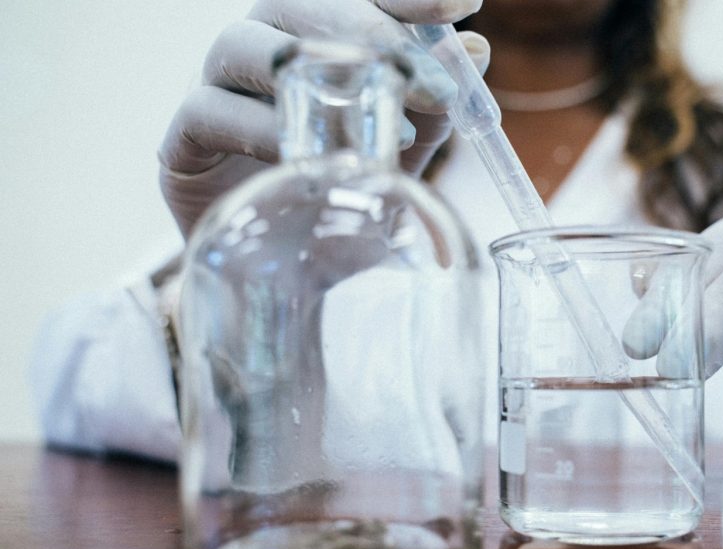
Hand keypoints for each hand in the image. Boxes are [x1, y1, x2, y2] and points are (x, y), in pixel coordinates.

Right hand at [158, 0, 487, 235]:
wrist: (289, 280)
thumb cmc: (342, 202)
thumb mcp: (402, 157)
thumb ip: (432, 107)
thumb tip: (473, 50)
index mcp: (315, 42)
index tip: (466, 5)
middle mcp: (263, 52)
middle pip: (295, 3)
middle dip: (364, 27)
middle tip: (422, 72)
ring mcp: (215, 90)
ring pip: (240, 43)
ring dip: (308, 68)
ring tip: (373, 107)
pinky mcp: (182, 141)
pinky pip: (208, 113)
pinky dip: (260, 128)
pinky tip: (310, 154)